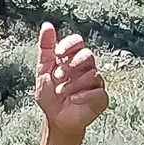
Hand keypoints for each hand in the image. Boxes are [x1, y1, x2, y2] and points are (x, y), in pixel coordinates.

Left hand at [33, 23, 107, 139]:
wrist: (55, 119)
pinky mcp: (101, 98)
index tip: (58, 54)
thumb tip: (47, 25)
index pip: (78, 42)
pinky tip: (73, 100)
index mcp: (73, 58)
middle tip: (58, 76)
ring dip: (73, 83)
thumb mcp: (43, 69)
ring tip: (61, 92)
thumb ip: (46, 48)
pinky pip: (98, 92)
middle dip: (72, 65)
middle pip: (88, 56)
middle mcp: (87, 68)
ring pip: (92, 75)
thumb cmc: (50, 95)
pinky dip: (84, 95)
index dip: (69, 45)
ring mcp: (95, 82)